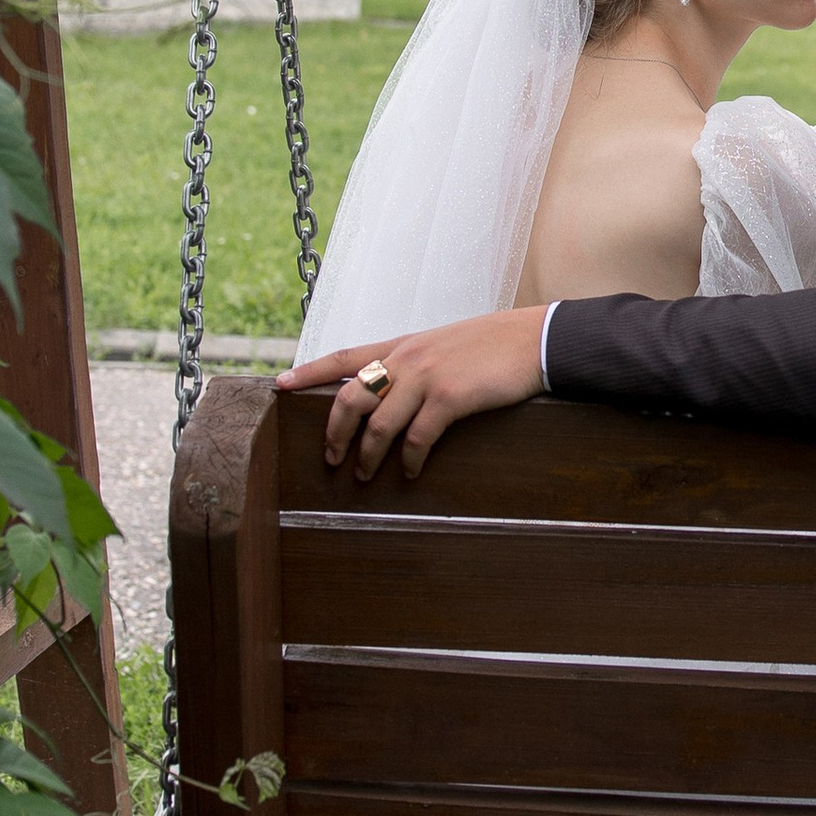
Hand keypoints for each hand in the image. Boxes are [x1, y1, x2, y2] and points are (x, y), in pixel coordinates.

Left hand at [277, 308, 549, 479]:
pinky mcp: (449, 397)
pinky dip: (409, 460)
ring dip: (367, 455)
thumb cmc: (494, 345)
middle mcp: (406, 357)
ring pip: (378, 423)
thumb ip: (416, 363)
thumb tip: (395, 390)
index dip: (309, 371)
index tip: (280, 384)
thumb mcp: (445, 345)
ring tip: (365, 476)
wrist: (534, 339)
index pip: (344, 356)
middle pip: (350, 395)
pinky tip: (411, 472)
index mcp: (403, 344)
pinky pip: (417, 437)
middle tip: (330, 458)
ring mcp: (426, 376)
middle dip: (334, 431)